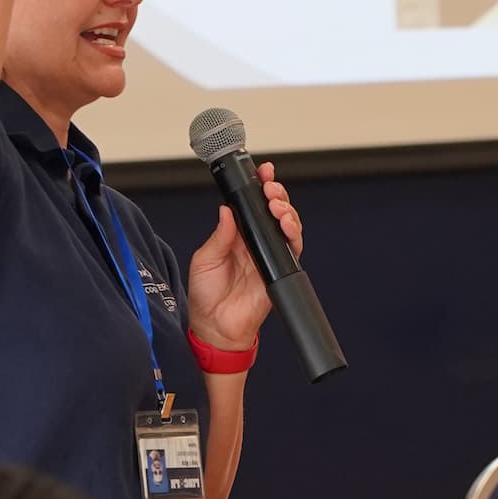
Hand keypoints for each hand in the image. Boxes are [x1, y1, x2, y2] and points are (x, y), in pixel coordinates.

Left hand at [186, 166, 303, 350]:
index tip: (262, 172)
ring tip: (277, 204)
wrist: (215, 326)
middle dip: (276, 194)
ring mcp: (269, 256)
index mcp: (237, 236)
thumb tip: (227, 210)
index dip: (259, 188)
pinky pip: (292, 249)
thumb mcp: (205, 258)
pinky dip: (292, 234)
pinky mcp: (279, 270)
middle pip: (274, 211)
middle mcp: (256, 243)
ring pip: (287, 225)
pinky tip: (285, 224)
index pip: (252, 206)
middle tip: (270, 187)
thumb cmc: (206, 295)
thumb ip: (220, 235)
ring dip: (286, 211)